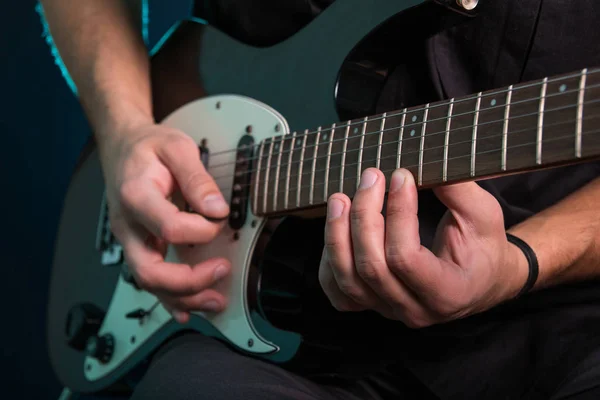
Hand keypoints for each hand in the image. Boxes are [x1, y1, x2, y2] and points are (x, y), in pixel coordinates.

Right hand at [100, 122, 230, 323]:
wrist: (122, 147)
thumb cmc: (148, 147)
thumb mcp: (177, 147)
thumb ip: (197, 177)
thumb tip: (217, 209)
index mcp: (136, 195)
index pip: (169, 227)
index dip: (200, 231)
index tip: (219, 221)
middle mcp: (128, 225)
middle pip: (150, 270)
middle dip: (189, 281)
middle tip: (222, 271)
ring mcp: (131, 240)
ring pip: (149, 283)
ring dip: (183, 297)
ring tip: (215, 300)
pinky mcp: (138, 246)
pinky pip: (149, 280)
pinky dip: (170, 299)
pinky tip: (188, 310)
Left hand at [318, 167, 527, 327]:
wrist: (482, 278)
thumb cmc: (483, 245)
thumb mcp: (483, 214)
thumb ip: (457, 191)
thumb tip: (419, 164)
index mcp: (448, 292)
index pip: (405, 258)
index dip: (397, 214)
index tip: (400, 176)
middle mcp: (415, 310)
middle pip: (372, 268)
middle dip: (364, 217)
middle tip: (371, 177)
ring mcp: (389, 311)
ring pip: (348, 282)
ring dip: (337, 236)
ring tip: (339, 199)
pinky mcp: (372, 306)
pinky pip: (337, 291)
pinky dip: (329, 260)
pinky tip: (336, 227)